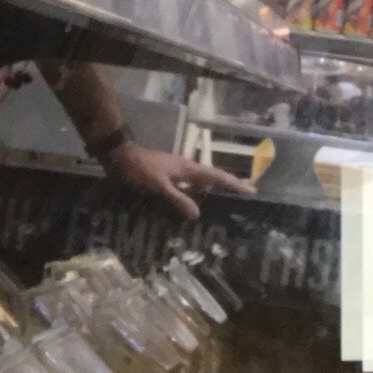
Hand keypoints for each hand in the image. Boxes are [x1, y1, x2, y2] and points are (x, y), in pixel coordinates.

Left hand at [102, 142, 256, 220]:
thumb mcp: (159, 186)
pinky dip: (197, 191)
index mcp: (188, 168)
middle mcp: (186, 168)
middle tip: (247, 191)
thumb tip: (198, 215)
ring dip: (214, 187)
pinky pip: (189, 184)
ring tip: (227, 197)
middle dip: (229, 184)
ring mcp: (177, 171)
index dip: (234, 183)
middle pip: (213, 176)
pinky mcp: (168, 176)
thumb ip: (178, 199)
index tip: (252, 190)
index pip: (217, 176)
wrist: (120, 157)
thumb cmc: (140, 170)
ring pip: (201, 180)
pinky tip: (196, 200)